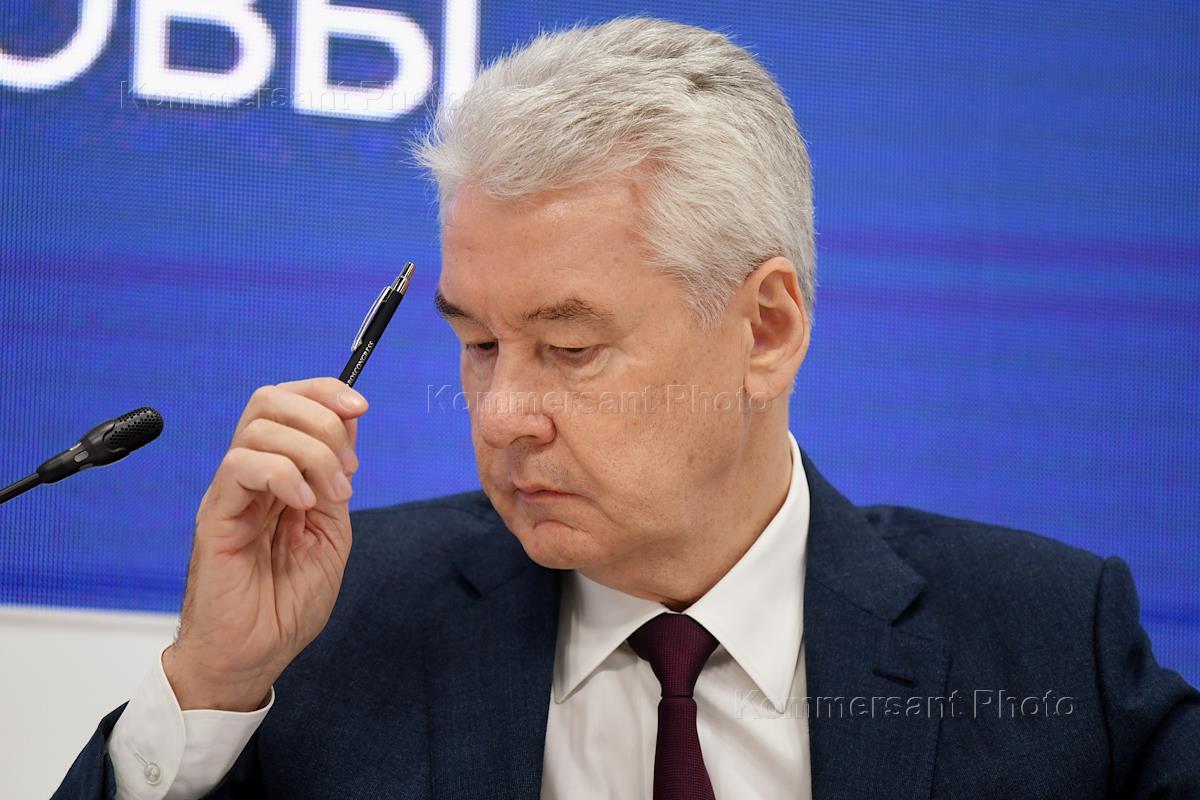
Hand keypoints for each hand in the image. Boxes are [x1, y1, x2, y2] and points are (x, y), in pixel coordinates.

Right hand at [163, 378, 367, 710]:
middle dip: (321, 416)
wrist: (252, 656)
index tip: (361, 407)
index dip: (324, 392)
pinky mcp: (216, 516)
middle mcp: (250, 475)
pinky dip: (282, 474)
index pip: (288, 403)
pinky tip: (301, 505)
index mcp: (278, 474)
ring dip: (311, 452)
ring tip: (328, 496)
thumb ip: (336, 479)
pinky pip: (240, 466)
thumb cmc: (286, 604)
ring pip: (258, 427)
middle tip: (347, 467)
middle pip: (269, 400)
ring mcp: (230, 493)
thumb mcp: (331, 531)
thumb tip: (348, 424)